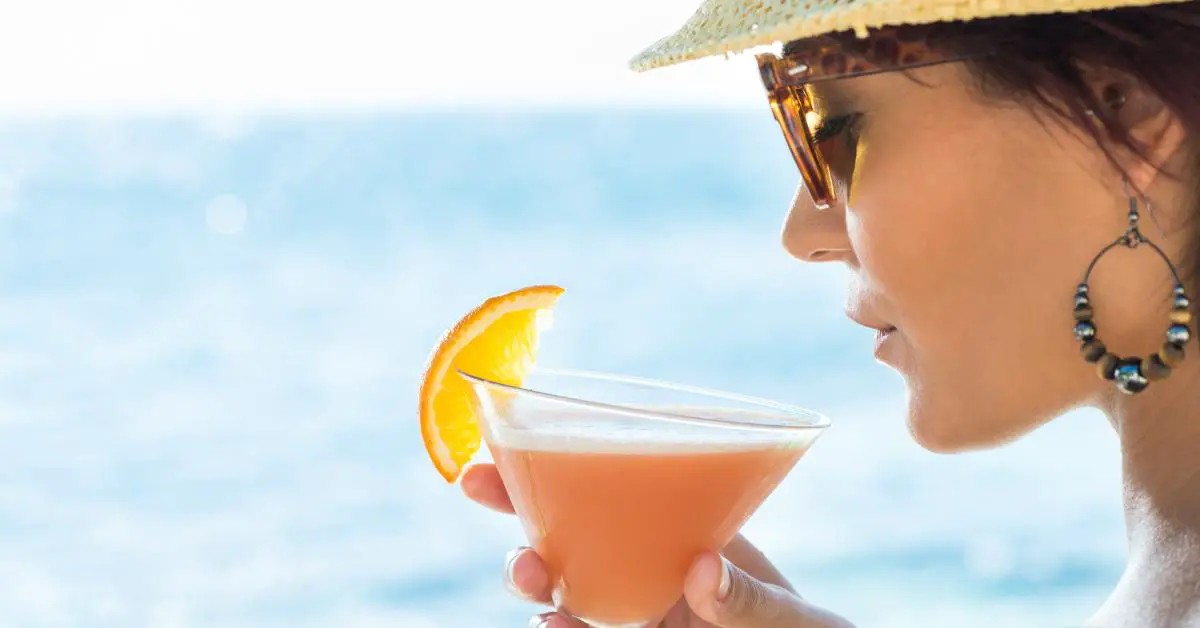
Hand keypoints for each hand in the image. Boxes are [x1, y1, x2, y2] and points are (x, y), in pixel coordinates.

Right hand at [462, 463, 855, 627]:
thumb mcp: (788, 614)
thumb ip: (751, 598)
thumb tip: (701, 573)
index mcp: (678, 530)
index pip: (608, 486)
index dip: (550, 461)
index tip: (501, 437)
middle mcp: (646, 569)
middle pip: (565, 530)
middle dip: (515, 505)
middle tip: (475, 483)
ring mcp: (634, 614)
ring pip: (563, 589)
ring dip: (534, 575)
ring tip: (532, 572)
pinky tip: (556, 627)